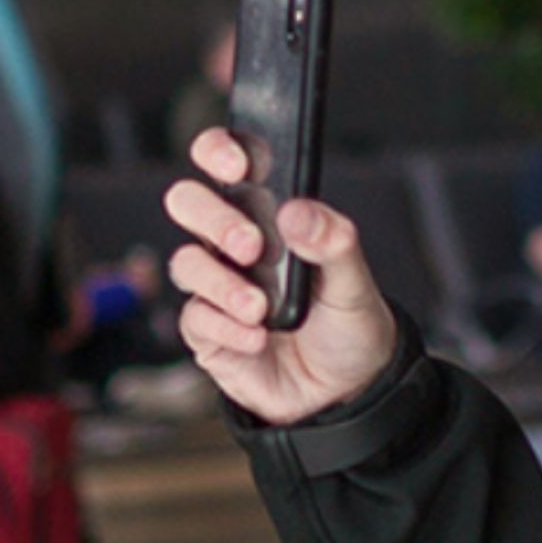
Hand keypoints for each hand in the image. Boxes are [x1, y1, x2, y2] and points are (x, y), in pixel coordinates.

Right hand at [164, 128, 398, 424]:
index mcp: (270, 215)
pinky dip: (226, 328)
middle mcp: (235, 244)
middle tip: (251, 245)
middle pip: (188, 202)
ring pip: (186, 262)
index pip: (227, 162)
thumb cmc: (348, 324)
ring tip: (260, 308)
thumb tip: (296, 211)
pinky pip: (195, 318)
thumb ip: (334, 241)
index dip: (219, 150)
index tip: (237, 164)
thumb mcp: (355, 280)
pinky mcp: (208, 332)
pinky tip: (258, 338)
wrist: (345, 392)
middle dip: (212, 217)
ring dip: (222, 283)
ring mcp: (218, 286)